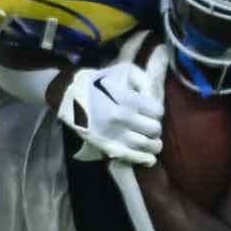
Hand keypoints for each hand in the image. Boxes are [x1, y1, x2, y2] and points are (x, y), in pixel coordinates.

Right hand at [56, 48, 166, 165]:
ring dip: (154, 145)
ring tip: (154, 142)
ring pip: (146, 145)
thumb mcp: (125, 71)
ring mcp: (114, 134)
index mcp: (126, 98)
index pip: (157, 111)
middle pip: (154, 129)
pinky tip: (150, 158)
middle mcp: (121, 118)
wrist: (73, 98)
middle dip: (155, 127)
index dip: (157, 111)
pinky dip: (144, 159)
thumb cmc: (102, 82)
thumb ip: (146, 81)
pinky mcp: (106, 146)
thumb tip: (155, 99)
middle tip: (151, 125)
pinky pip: (131, 157)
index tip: (151, 111)